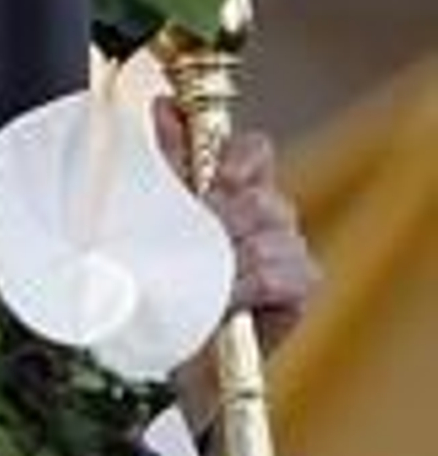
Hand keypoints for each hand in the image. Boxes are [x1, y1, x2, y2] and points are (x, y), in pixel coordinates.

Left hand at [154, 96, 319, 353]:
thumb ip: (167, 161)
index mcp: (236, 187)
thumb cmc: (161, 281)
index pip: (253, 150)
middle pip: (262, 196)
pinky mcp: (299, 287)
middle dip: (219, 221)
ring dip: (229, 259)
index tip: (215, 180)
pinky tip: (226, 301)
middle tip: (189, 246)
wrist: (165, 349)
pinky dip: (249, 285)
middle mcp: (268, 213)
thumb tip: (164, 106)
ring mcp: (288, 248)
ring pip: (272, 234)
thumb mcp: (156, 216)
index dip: (236, 160)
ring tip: (201, 282)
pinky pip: (281, 271)